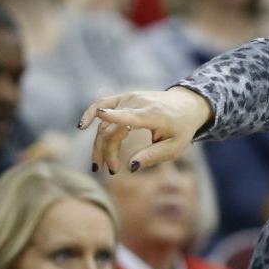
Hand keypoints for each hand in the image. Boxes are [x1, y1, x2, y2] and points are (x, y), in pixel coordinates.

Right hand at [81, 88, 213, 174]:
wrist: (186, 105)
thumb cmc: (181, 129)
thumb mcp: (174, 147)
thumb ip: (152, 156)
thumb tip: (131, 167)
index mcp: (153, 114)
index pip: (131, 115)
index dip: (115, 116)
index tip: (101, 116)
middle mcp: (138, 103)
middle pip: (112, 129)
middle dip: (108, 152)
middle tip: (111, 171)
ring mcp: (128, 98)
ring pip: (104, 123)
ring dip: (99, 144)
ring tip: (99, 165)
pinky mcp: (123, 98)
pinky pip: (102, 103)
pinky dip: (90, 113)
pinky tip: (81, 126)